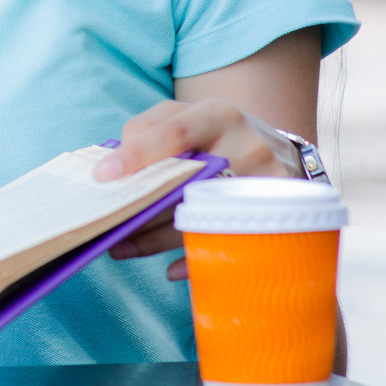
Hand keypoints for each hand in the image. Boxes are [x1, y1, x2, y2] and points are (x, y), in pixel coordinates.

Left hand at [96, 98, 304, 280]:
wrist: (282, 153)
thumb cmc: (219, 135)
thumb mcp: (189, 116)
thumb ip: (150, 127)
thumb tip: (116, 160)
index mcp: (218, 115)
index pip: (174, 134)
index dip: (137, 155)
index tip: (103, 175)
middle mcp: (246, 146)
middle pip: (186, 183)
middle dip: (143, 207)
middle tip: (108, 224)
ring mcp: (265, 183)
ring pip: (202, 217)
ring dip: (157, 238)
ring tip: (122, 247)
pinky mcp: (278, 215)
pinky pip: (229, 242)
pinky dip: (198, 258)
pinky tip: (172, 269)